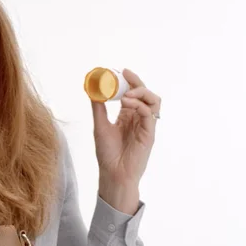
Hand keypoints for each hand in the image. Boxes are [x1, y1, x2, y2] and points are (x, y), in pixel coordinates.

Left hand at [92, 69, 159, 211]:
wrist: (113, 174)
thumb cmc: (107, 154)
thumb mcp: (100, 126)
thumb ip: (98, 108)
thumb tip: (92, 90)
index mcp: (128, 116)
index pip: (132, 93)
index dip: (128, 81)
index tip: (119, 71)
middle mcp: (139, 118)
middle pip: (145, 93)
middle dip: (136, 81)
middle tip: (125, 74)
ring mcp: (146, 126)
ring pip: (154, 101)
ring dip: (141, 92)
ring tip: (126, 94)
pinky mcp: (150, 134)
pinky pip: (150, 114)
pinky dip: (140, 105)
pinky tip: (127, 105)